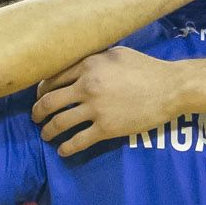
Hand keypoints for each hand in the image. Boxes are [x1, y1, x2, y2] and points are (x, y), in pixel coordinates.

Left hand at [30, 46, 181, 157]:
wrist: (170, 88)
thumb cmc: (146, 68)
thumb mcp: (116, 53)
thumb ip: (93, 59)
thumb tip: (77, 65)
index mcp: (87, 66)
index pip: (52, 79)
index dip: (41, 90)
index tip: (38, 97)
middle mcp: (86, 86)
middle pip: (49, 102)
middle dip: (37, 112)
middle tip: (35, 118)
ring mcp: (95, 109)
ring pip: (59, 123)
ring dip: (48, 132)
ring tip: (46, 136)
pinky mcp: (106, 128)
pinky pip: (78, 141)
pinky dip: (66, 148)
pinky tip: (62, 151)